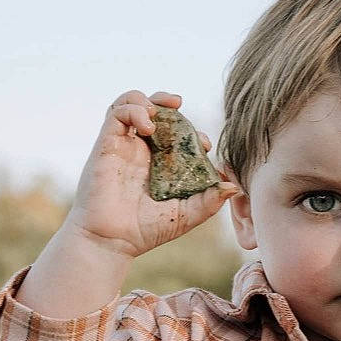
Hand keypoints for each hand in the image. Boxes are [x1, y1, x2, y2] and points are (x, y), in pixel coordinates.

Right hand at [67, 91, 235, 258]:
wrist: (112, 241)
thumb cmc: (146, 231)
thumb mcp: (186, 215)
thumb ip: (209, 201)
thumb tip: (234, 185)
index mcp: (159, 163)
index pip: (175, 133)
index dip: (191, 130)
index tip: (204, 145)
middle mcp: (140, 151)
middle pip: (152, 111)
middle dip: (167, 102)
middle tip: (179, 103)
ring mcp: (123, 145)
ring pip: (131, 104)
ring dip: (147, 99)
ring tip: (159, 110)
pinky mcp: (107, 144)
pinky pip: (116, 113)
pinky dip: (133, 109)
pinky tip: (148, 125)